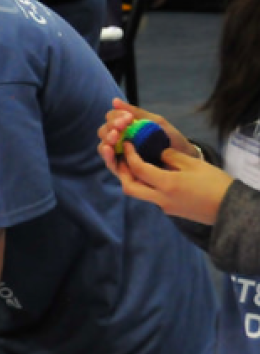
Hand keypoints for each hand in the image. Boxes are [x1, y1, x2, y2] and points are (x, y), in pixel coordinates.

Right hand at [96, 98, 192, 172]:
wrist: (185, 158)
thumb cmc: (170, 138)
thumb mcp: (155, 122)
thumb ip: (136, 113)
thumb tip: (114, 101)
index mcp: (126, 127)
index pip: (111, 118)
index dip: (116, 117)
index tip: (128, 118)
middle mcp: (120, 141)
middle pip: (103, 131)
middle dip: (111, 127)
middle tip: (121, 127)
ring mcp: (121, 155)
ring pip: (103, 147)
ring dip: (107, 140)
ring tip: (114, 136)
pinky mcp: (124, 170)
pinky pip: (110, 163)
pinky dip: (107, 156)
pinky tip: (109, 149)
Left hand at [104, 135, 230, 225]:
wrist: (231, 209)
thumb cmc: (215, 184)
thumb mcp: (194, 164)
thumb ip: (172, 156)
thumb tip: (158, 153)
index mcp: (167, 184)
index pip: (138, 169)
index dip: (129, 155)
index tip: (127, 143)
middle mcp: (161, 199)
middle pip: (129, 187)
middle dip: (122, 172)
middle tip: (123, 157)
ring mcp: (165, 207)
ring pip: (138, 194)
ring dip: (132, 179)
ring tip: (133, 164)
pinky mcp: (171, 210)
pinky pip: (150, 197)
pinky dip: (144, 185)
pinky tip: (149, 174)